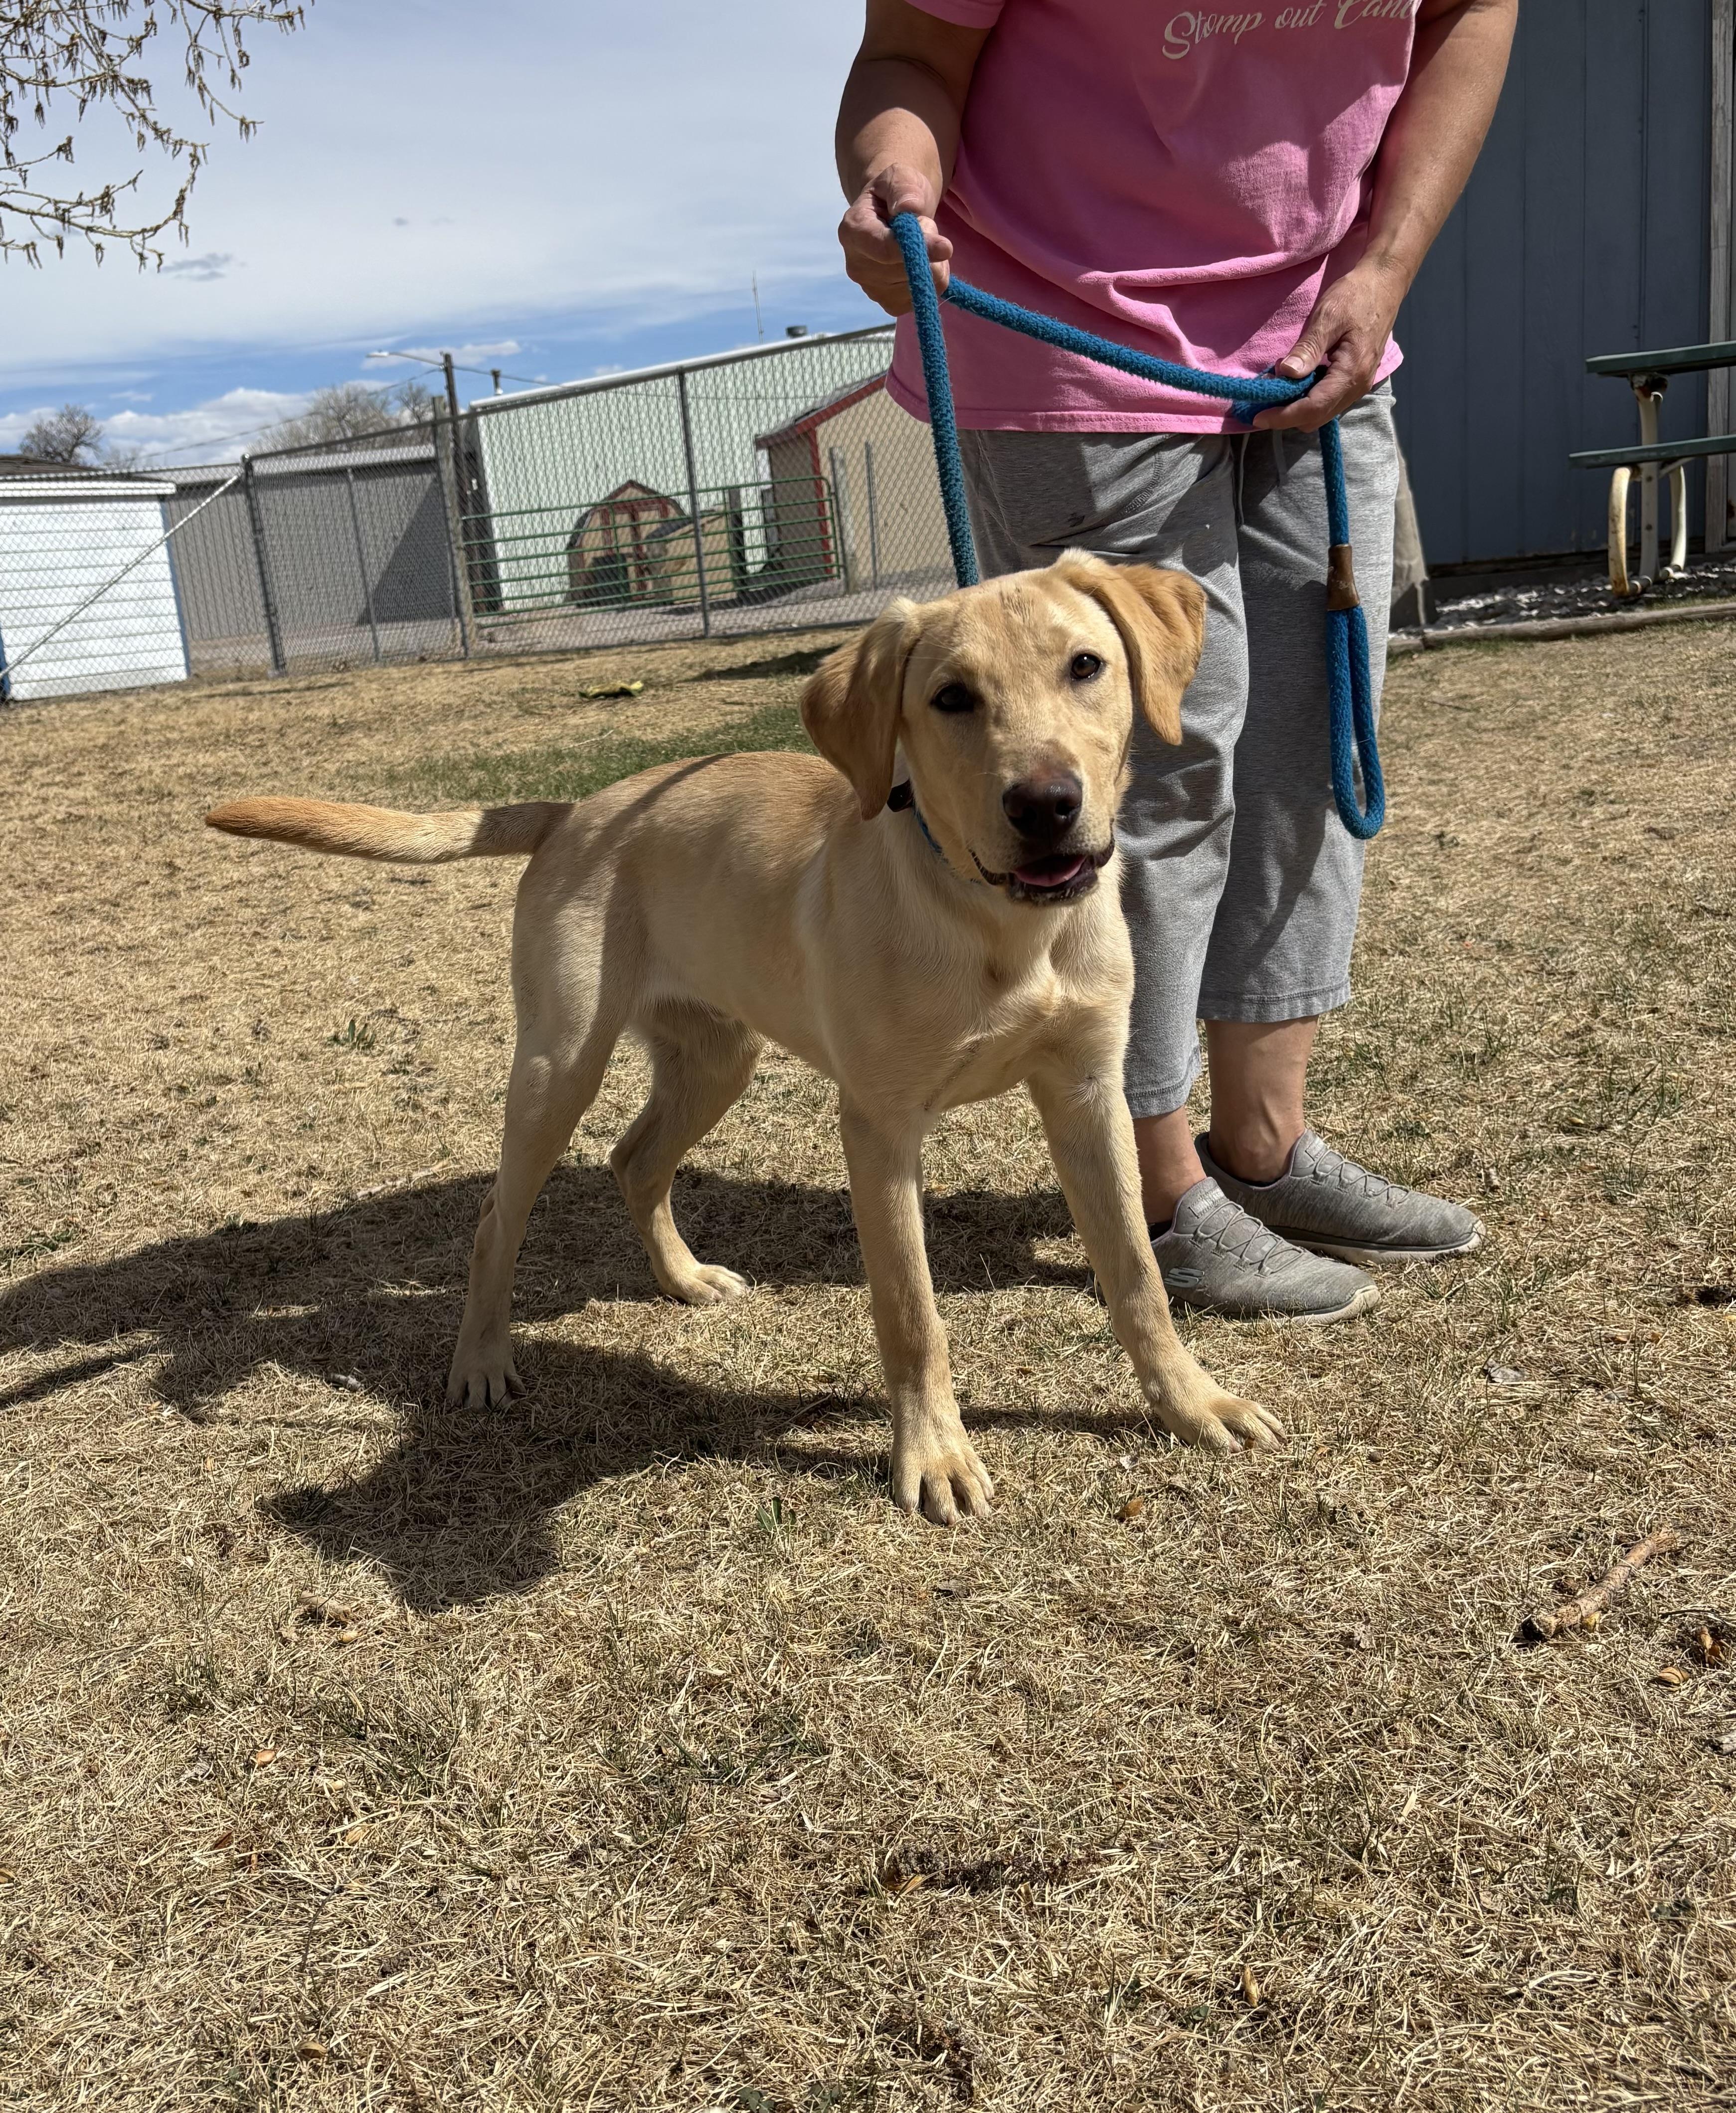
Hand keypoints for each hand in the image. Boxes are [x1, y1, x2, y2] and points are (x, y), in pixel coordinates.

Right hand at [838, 162, 950, 316]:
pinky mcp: (890, 304)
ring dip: (932, 261)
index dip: (917, 249)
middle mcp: (857, 266)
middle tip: (922, 224)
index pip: (885, 250)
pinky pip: (926, 297)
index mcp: (853, 232)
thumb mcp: (899, 178)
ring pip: (921, 285)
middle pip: (907, 270)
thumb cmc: (895, 194)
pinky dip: (933, 279)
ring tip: (919, 241)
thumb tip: (909, 209)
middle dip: (927, 246)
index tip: (947, 247)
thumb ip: (904, 190)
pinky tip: (922, 261)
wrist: (891, 213)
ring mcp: (872, 290)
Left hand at [1253, 256, 1409, 432]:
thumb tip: (1286, 374)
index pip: (1313, 408)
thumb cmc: (1356, 295)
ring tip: (1278, 383)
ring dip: (1297, 405)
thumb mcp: (1328, 317)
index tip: (1258, 416)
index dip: (1283, 416)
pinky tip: (1296, 378)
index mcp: (1352, 372)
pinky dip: (1308, 396)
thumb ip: (1308, 349)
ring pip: (1321, 412)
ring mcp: (1358, 385)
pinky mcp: (1355, 380)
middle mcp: (1357, 386)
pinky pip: (1328, 400)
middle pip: (1316, 417)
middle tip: (1265, 393)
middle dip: (1287, 414)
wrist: (1383, 283)